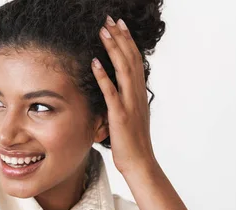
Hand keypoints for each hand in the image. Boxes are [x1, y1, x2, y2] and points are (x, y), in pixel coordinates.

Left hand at [92, 15, 156, 174]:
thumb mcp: (132, 117)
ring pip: (123, 70)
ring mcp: (129, 104)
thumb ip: (126, 101)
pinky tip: (95, 62)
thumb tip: (119, 92)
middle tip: (111, 19)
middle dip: (120, 37)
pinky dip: (103, 76)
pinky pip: (111, 92)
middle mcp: (136, 94)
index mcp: (139, 94)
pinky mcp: (120, 115)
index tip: (120, 25)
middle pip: (130, 59)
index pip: (135, 60)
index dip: (128, 41)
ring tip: (103, 31)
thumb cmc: (133, 143)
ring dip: (113, 49)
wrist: (140, 163)